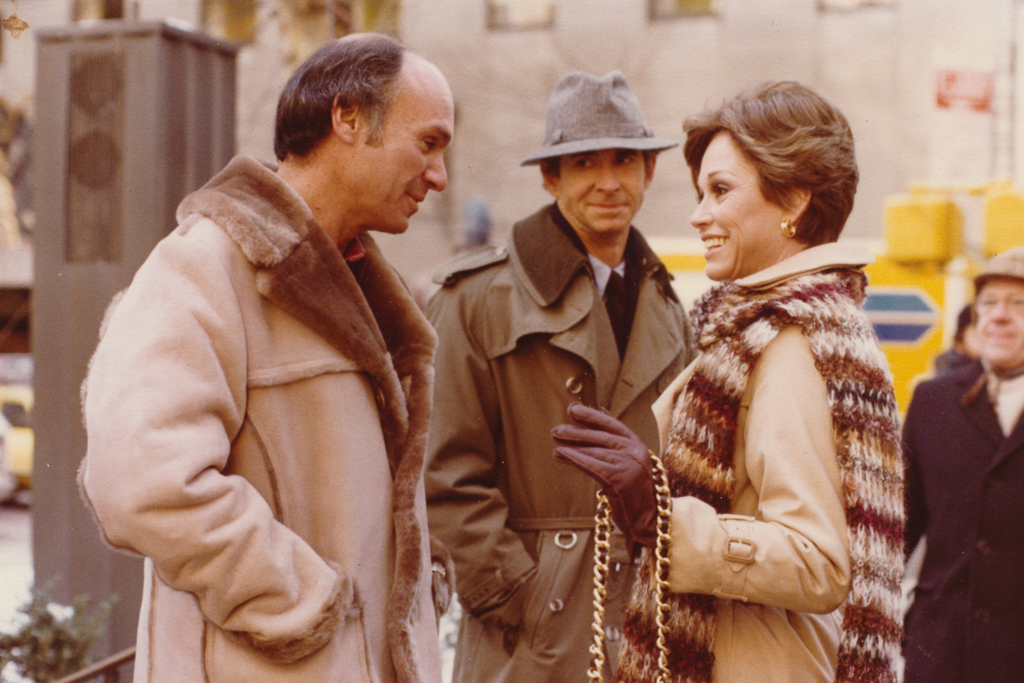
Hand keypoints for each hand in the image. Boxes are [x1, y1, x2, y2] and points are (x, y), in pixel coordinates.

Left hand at [551, 403, 656, 556]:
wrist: (652, 521)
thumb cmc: (637, 494)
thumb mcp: (630, 462)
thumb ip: (616, 440)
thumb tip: (601, 409)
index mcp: (639, 446)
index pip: (613, 425)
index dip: (592, 416)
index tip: (573, 409)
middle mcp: (636, 453)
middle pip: (601, 437)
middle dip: (577, 431)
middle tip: (556, 430)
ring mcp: (629, 465)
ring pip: (594, 451)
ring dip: (571, 445)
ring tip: (555, 441)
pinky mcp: (619, 480)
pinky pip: (592, 466)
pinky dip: (574, 458)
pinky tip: (560, 454)